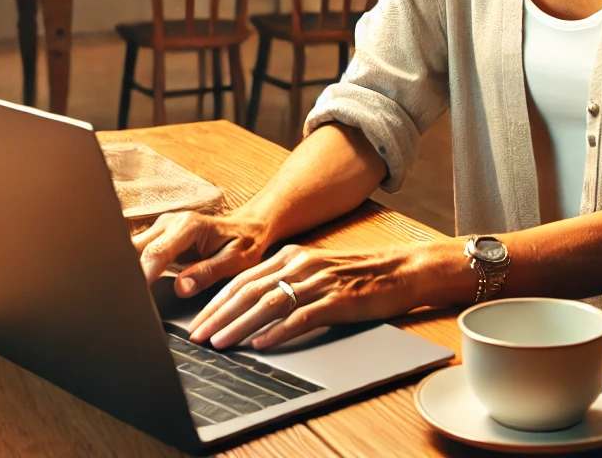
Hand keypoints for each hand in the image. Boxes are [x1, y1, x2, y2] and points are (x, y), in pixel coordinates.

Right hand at [131, 210, 269, 296]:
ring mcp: (161, 228)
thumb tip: (181, 288)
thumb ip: (208, 273)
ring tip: (127, 296)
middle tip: (127, 300)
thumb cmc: (244, 243)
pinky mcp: (157, 237)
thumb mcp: (235, 261)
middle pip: (134, 248)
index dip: (142, 276)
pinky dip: (133, 269)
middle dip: (127, 274)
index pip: (155, 252)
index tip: (136, 297)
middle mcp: (170, 223)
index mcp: (189, 226)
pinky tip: (133, 286)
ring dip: (126, 271)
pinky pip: (137, 253)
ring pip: (130, 249)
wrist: (247, 227)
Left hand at [187, 241, 461, 349]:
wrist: (403, 269)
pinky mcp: (338, 299)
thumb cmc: (361, 274)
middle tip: (198, 336)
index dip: (217, 302)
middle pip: (249, 291)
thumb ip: (287, 281)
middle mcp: (301, 265)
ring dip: (240, 325)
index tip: (198, 322)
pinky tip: (262, 345)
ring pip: (269, 303)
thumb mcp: (317, 270)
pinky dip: (278, 332)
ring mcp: (319, 281)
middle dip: (219, 315)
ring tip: (221, 343)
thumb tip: (253, 304)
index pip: (244, 280)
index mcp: (293, 256)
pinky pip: (301, 317)